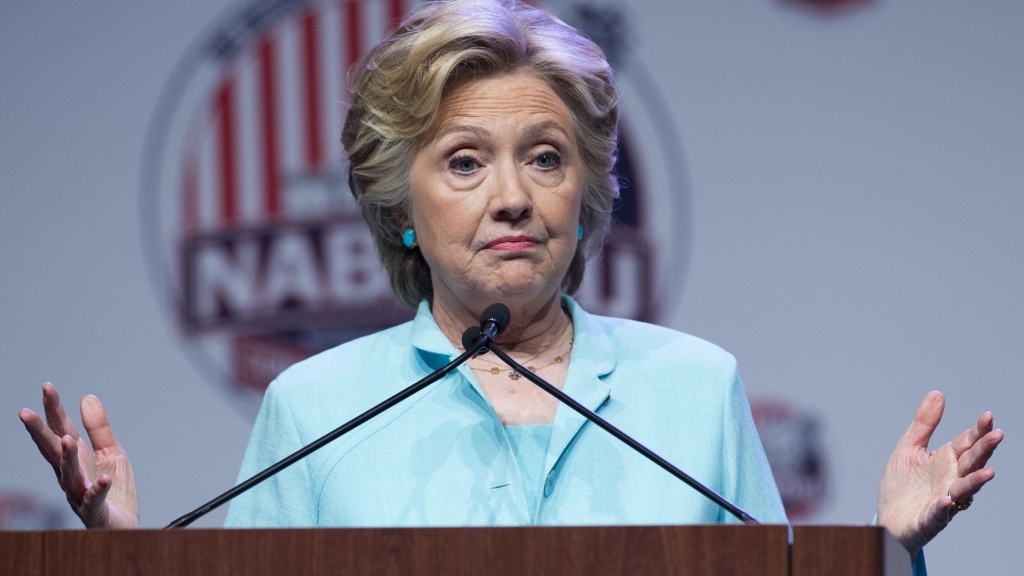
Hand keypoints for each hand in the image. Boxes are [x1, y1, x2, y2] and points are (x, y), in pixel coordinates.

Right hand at [19, 383, 138, 527]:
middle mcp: (72, 476)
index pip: (61, 430)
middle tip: (25, 412)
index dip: (54, 410)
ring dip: (67, 459)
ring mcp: (81, 494)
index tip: (47, 387)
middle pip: (53, 452)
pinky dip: (98, 489)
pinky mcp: (96, 511)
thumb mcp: (111, 453)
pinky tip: (103, 478)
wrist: (125, 526)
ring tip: (67, 439)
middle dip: (40, 433)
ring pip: (69, 476)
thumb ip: (99, 429)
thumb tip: (86, 397)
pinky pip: (95, 500)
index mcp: (75, 460)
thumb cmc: (114, 491)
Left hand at [877, 391, 1002, 557]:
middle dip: (984, 450)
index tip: (988, 416)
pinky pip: (937, 515)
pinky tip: (944, 500)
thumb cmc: (902, 484)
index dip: (978, 431)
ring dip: (975, 482)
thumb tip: (937, 394)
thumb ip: (924, 424)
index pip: (966, 443)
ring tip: (988, 472)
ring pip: (963, 491)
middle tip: (997, 435)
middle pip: (971, 463)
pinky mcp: (928, 519)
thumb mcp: (909, 448)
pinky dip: (942, 508)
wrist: (887, 518)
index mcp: (945, 461)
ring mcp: (942, 501)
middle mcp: (949, 480)